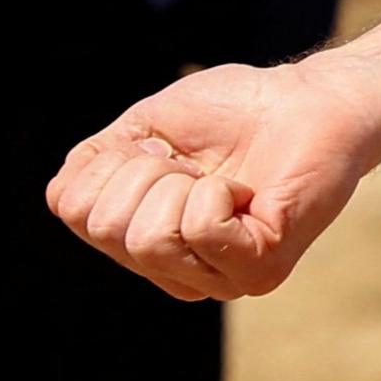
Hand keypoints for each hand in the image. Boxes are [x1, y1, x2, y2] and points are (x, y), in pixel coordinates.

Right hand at [48, 19, 380, 299]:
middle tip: (196, 163)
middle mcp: (174, 272)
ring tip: (221, 178)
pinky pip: (199, 228)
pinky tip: (246, 192)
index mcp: (142, 241)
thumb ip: (97, 164)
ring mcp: (216, 279)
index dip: (112, 159)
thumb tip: (65, 200)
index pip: (73, 209)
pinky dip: (217, 191)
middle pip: (107, 226)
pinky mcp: (258, 272)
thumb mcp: (147, 125)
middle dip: (147, 170)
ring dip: (182, 181)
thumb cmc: (238, 110)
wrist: (316, 100)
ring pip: (147, 235)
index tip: (163, 147)